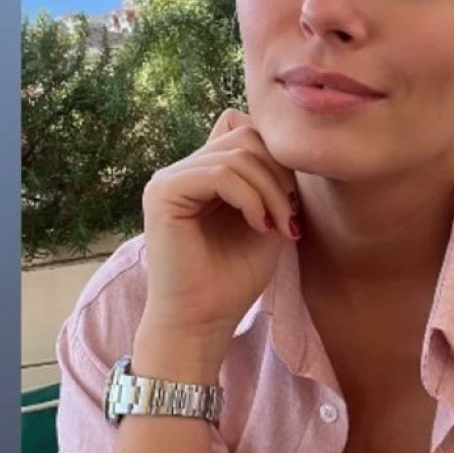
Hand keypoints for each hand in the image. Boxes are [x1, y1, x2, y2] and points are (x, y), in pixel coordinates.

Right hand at [136, 109, 297, 374]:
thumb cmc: (234, 278)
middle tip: (289, 218)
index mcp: (203, 172)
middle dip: (279, 174)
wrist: (203, 322)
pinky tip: (259, 226)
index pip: (244, 130)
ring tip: (278, 227)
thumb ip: (271, 179)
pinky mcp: (163, 193)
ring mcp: (169, 179)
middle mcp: (183, 170)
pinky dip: (250, 198)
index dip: (276, 159)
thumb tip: (283, 142)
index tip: (290, 203)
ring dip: (270, 191)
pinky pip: (219, 174)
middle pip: (245, 136)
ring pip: (237, 154)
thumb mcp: (266, 217)